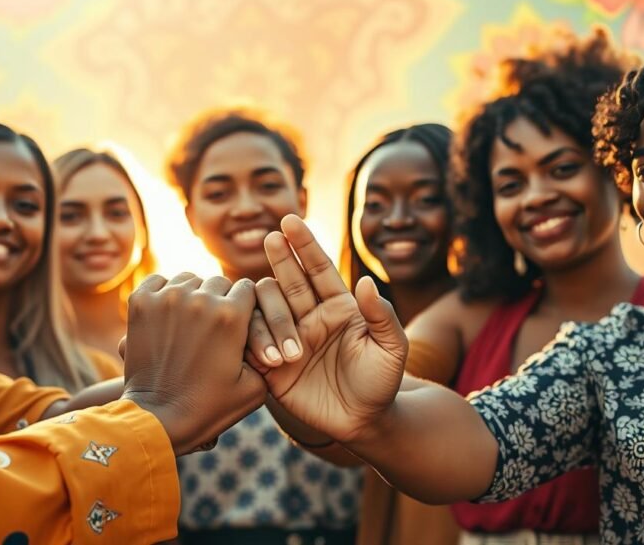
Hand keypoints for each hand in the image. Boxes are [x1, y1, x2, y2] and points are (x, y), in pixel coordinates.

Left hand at [121, 273, 265, 455]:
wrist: (158, 419)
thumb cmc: (210, 407)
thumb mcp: (255, 386)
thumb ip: (266, 350)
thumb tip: (264, 327)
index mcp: (232, 316)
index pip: (247, 288)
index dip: (246, 305)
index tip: (239, 319)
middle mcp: (201, 300)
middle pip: (218, 282)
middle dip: (220, 300)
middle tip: (215, 324)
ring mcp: (168, 298)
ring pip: (189, 279)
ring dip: (193, 295)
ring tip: (191, 319)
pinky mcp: (141, 303)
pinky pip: (159, 281)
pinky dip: (165, 292)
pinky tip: (169, 312)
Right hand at [257, 215, 407, 442]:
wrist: (363, 423)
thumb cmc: (382, 382)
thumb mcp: (392, 349)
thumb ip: (382, 316)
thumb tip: (366, 282)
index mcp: (338, 306)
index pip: (318, 269)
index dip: (304, 244)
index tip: (290, 221)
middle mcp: (310, 316)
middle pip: (289, 280)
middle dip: (280, 257)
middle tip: (272, 237)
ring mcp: (288, 337)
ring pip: (267, 309)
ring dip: (273, 319)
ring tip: (292, 353)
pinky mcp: (271, 363)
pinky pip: (252, 341)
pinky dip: (253, 340)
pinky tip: (266, 352)